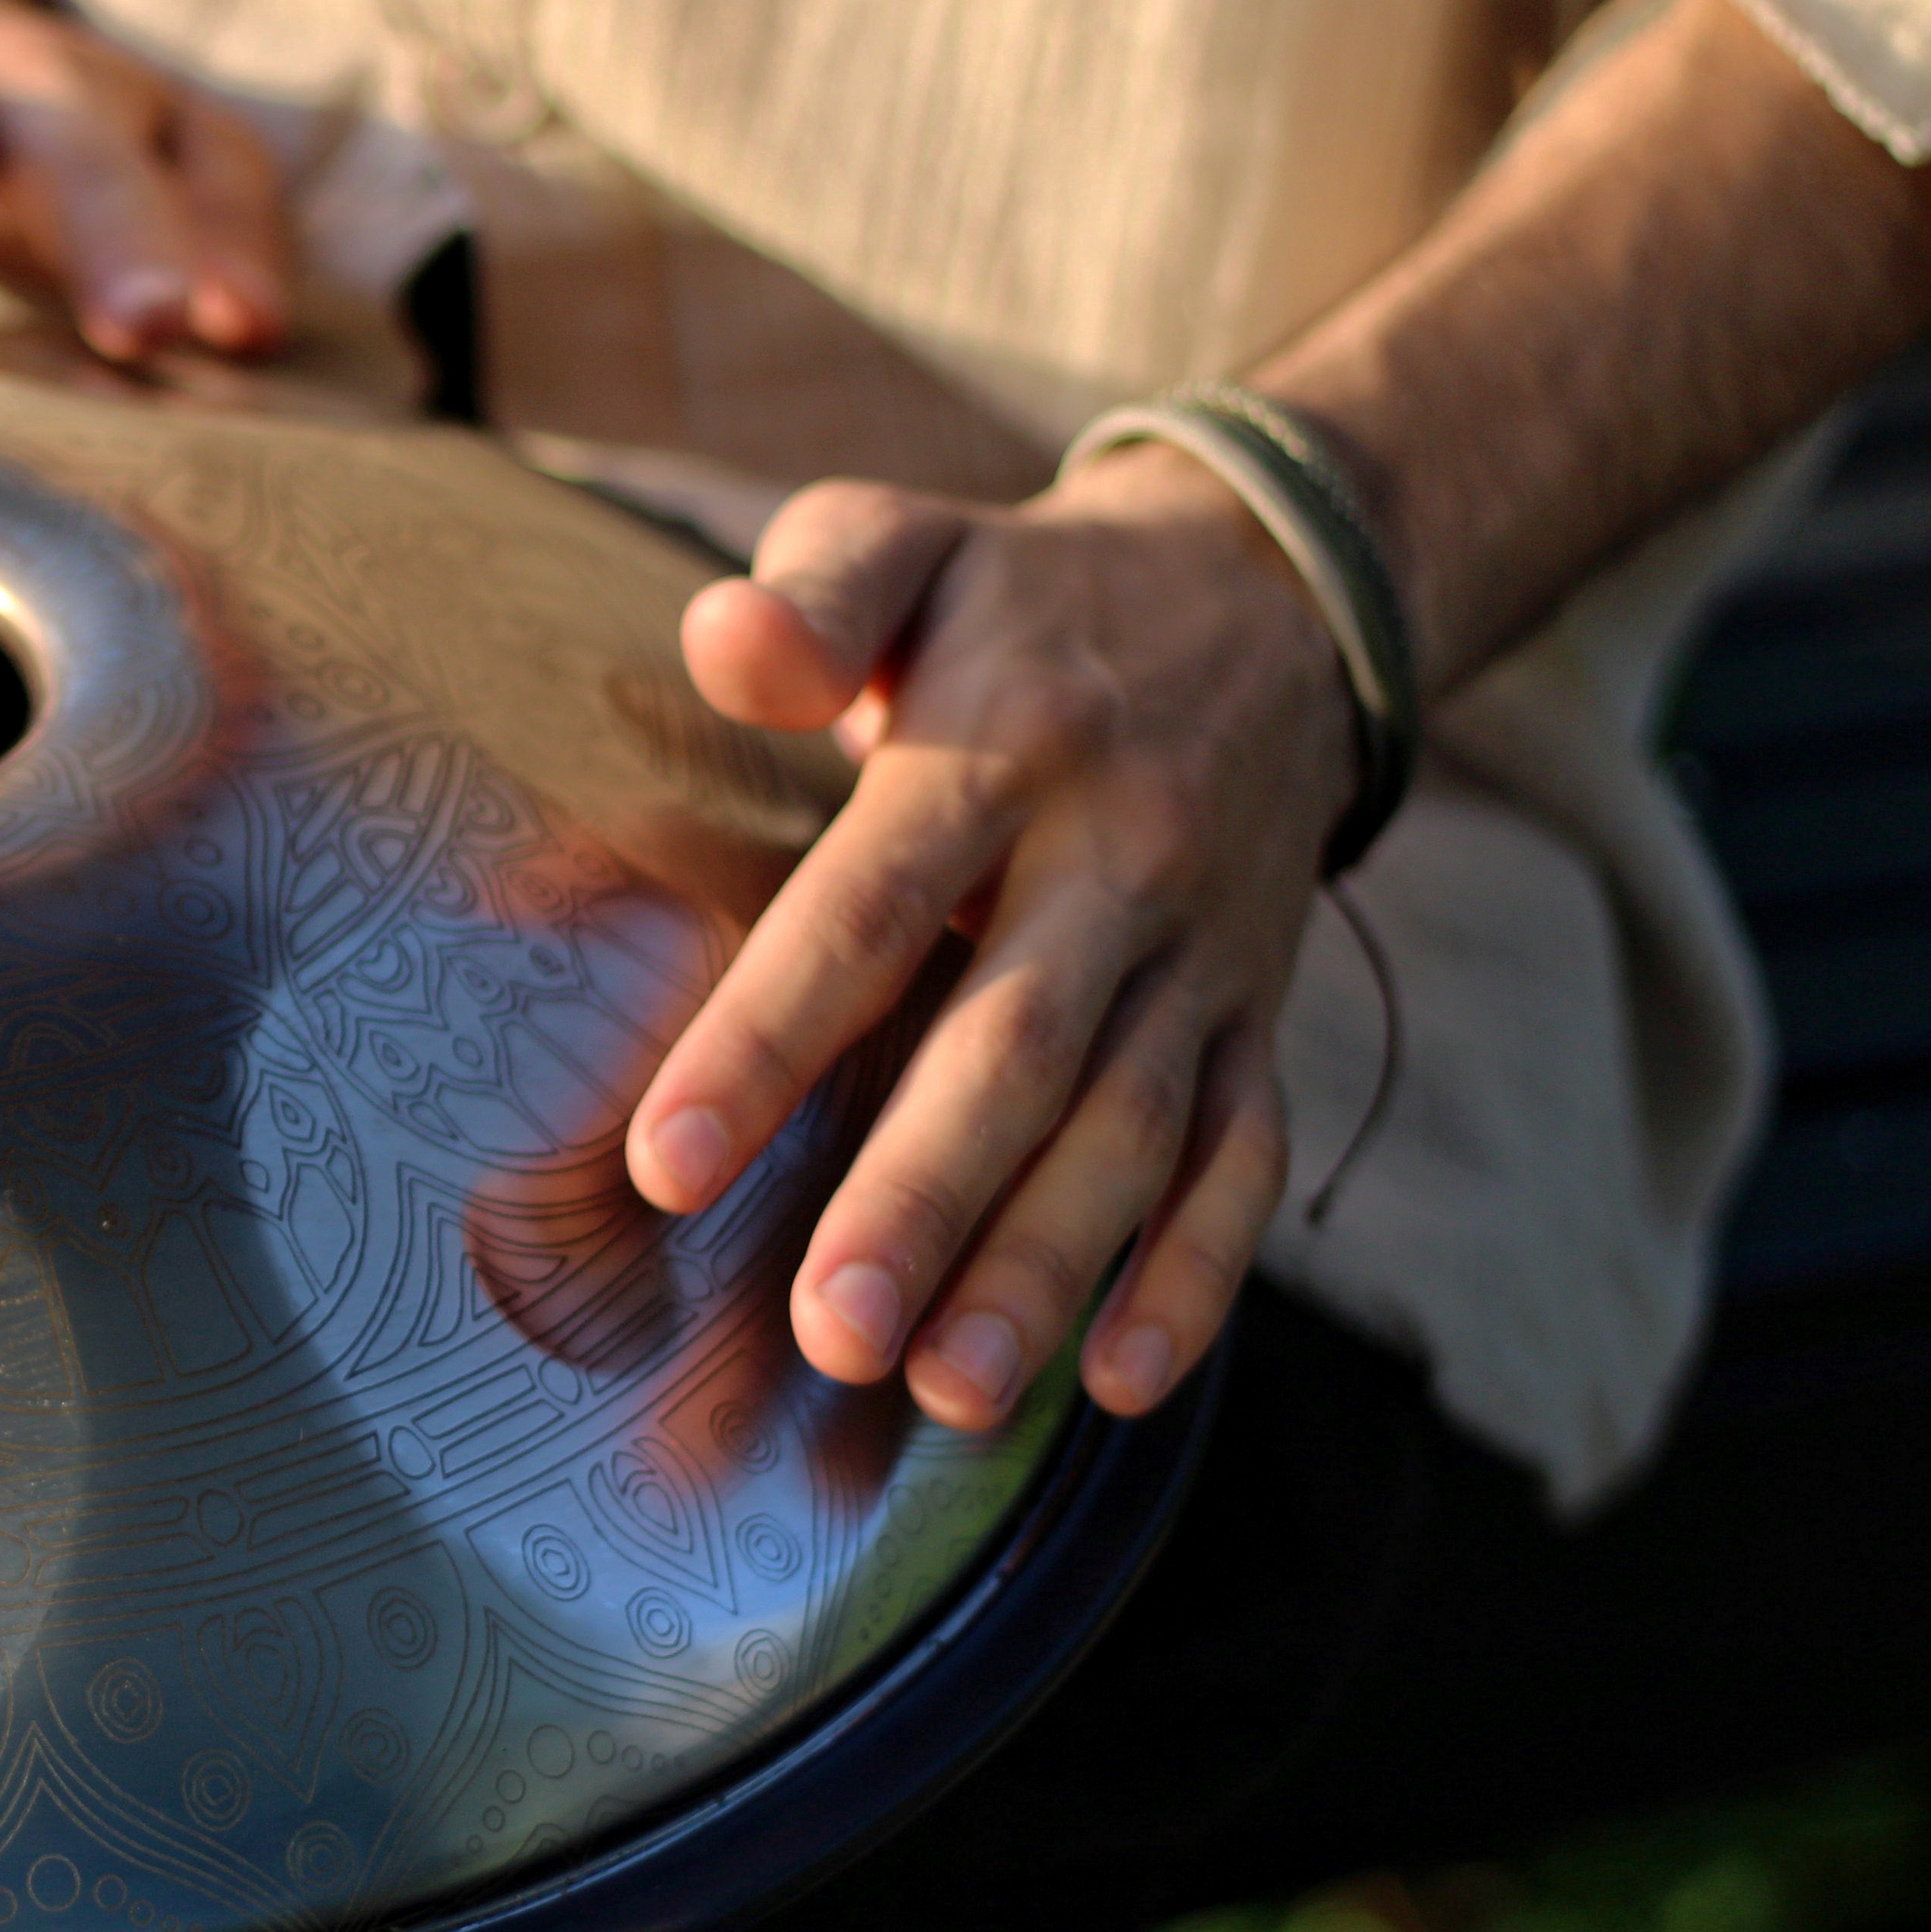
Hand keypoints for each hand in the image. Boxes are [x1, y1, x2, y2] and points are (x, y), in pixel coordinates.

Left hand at [622, 446, 1358, 1429]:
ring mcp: (1199, 954)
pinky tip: (1120, 1385)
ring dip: (1044, 1268)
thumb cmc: (1014, 598)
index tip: (663, 1161)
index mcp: (1004, 747)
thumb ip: (813, 588)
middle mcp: (1115, 861)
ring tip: (941, 1391)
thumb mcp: (907, 540)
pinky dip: (1195, 1276)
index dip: (769, 1032)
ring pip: (1129, 1130)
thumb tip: (725, 641)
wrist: (1267, 595)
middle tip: (829, 1330)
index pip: (871, 905)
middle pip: (1015, 1047)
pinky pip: (1242, 1160)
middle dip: (923, 1196)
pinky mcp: (1256, 1018)